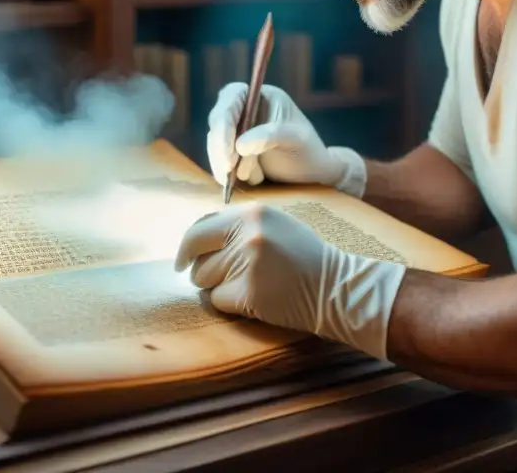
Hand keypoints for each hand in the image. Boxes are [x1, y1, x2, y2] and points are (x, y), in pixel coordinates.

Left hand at [174, 203, 405, 360]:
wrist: (335, 287)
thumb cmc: (302, 256)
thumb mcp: (272, 224)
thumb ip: (235, 225)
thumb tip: (195, 238)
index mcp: (250, 213)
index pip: (198, 228)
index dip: (185, 247)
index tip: (181, 261)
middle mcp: (246, 235)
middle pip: (196, 257)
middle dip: (203, 270)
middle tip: (226, 276)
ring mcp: (247, 264)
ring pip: (203, 280)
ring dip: (217, 287)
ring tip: (247, 284)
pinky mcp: (249, 293)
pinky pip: (217, 301)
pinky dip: (229, 304)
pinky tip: (253, 299)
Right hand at [206, 83, 368, 196]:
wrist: (313, 175)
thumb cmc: (309, 152)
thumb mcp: (296, 140)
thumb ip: (270, 136)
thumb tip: (240, 144)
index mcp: (261, 96)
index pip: (232, 97)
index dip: (224, 121)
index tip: (229, 152)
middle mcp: (245, 109)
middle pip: (218, 121)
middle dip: (221, 148)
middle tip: (229, 172)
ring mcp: (237, 130)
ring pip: (215, 143)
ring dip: (227, 164)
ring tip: (256, 178)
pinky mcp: (232, 151)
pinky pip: (219, 158)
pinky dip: (228, 173)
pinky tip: (250, 181)